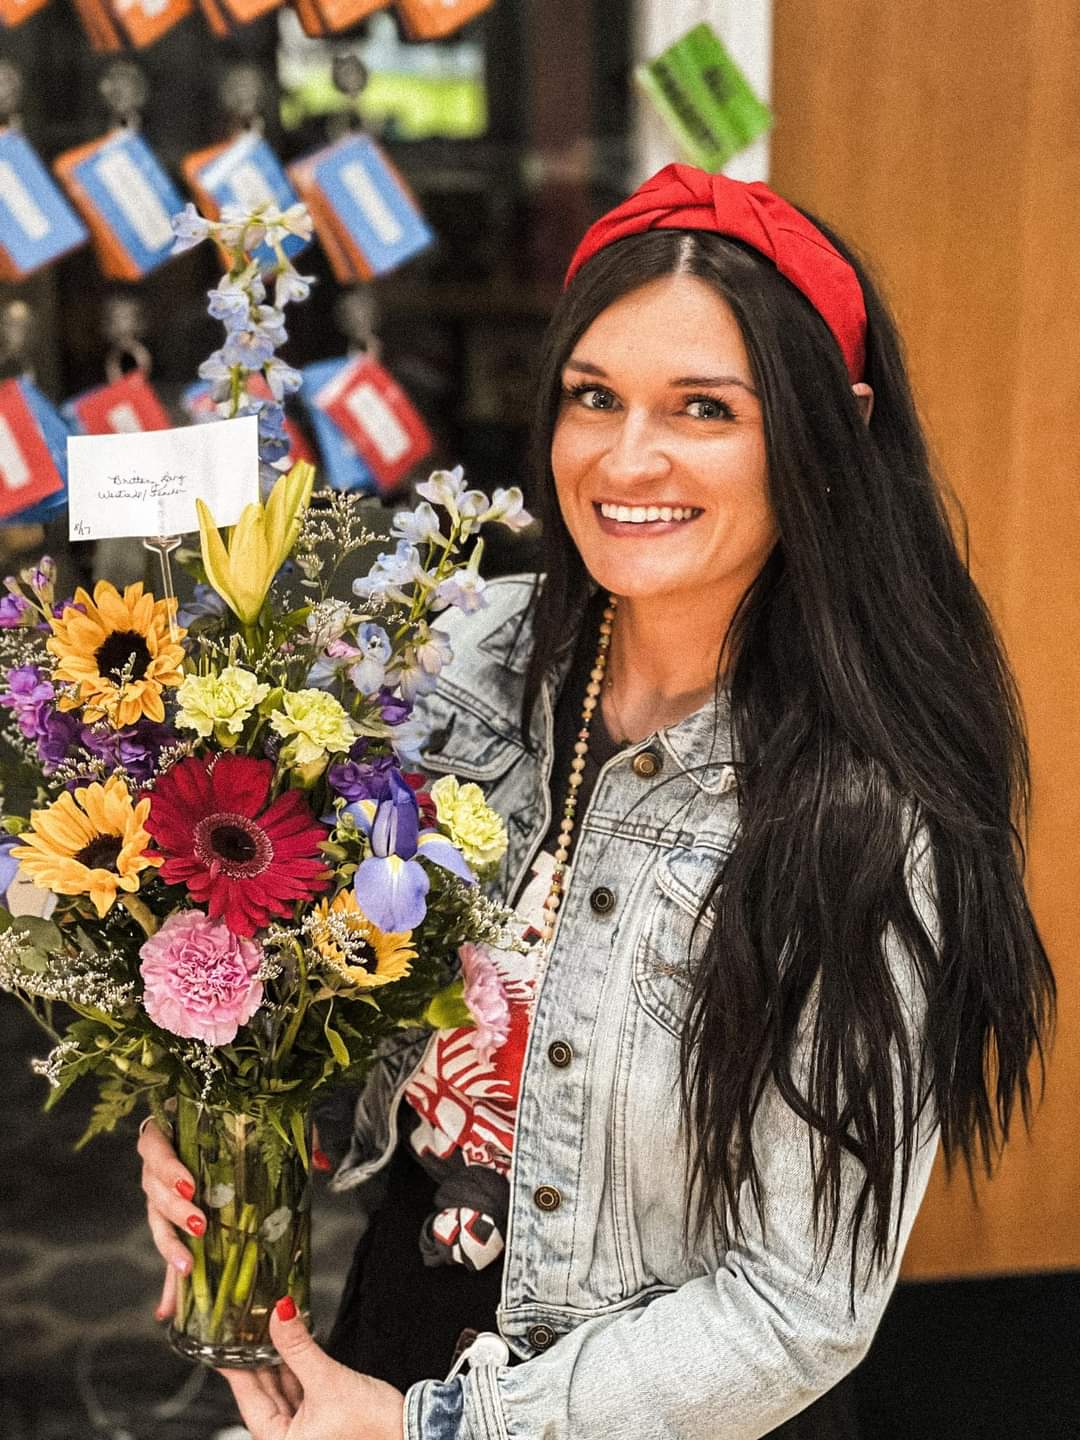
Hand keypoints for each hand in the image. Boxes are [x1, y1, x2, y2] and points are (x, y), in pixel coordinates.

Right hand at [138, 1118, 331, 1319]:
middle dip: (173, 1209)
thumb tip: (320, 1163)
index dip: (167, 1166)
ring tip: (187, 1267)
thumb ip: (293, 1136)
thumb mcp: (269, 1120)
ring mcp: (162, 1193)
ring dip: (169, 1245)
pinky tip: (168, 1309)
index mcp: (175, 1131)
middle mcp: (161, 1164)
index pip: (155, 1145)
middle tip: (198, 1224)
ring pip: (155, 1219)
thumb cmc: (244, 1118)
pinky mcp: (171, 1222)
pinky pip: (168, 1249)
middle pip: (152, 1187)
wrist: (229, 1119)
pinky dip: (167, 1282)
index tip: (191, 1184)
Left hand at [220, 1299, 405, 1439]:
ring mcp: (304, 1431)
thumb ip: (299, 1348)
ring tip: (271, 1329)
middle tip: (250, 1324)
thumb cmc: (373, 1428)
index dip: (235, 1365)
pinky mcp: (320, 1420)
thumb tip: (280, 1314)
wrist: (410, 1433)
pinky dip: (296, 1369)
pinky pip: (299, 1390)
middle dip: (259, 1357)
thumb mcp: (328, 1381)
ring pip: (282, 1389)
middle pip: (264, 1392)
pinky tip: (294, 1347)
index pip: (247, 1397)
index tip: (223, 1339)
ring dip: (279, 1361)